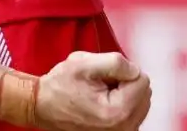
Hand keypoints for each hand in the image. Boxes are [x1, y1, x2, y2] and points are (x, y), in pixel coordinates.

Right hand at [34, 51, 152, 130]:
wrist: (41, 106)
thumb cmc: (60, 86)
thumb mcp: (84, 63)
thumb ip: (116, 62)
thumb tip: (135, 70)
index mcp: (117, 111)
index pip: (142, 80)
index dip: (122, 71)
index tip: (102, 77)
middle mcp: (123, 128)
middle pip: (144, 92)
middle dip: (125, 82)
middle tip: (101, 84)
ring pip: (141, 101)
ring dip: (124, 93)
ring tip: (100, 94)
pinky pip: (135, 112)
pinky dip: (123, 103)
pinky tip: (104, 103)